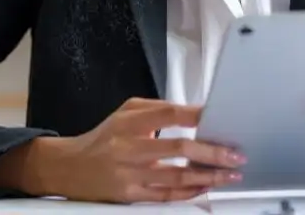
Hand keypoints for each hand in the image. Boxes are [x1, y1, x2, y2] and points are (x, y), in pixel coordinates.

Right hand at [31, 97, 245, 202]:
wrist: (70, 167)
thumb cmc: (104, 138)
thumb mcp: (124, 113)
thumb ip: (156, 109)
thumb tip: (193, 112)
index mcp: (128, 122)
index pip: (167, 114)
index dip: (194, 115)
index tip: (217, 117)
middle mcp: (128, 147)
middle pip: (177, 147)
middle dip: (211, 151)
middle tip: (234, 154)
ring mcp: (129, 174)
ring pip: (175, 175)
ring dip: (207, 175)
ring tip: (229, 174)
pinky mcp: (130, 195)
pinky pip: (165, 196)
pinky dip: (188, 192)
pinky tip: (205, 187)